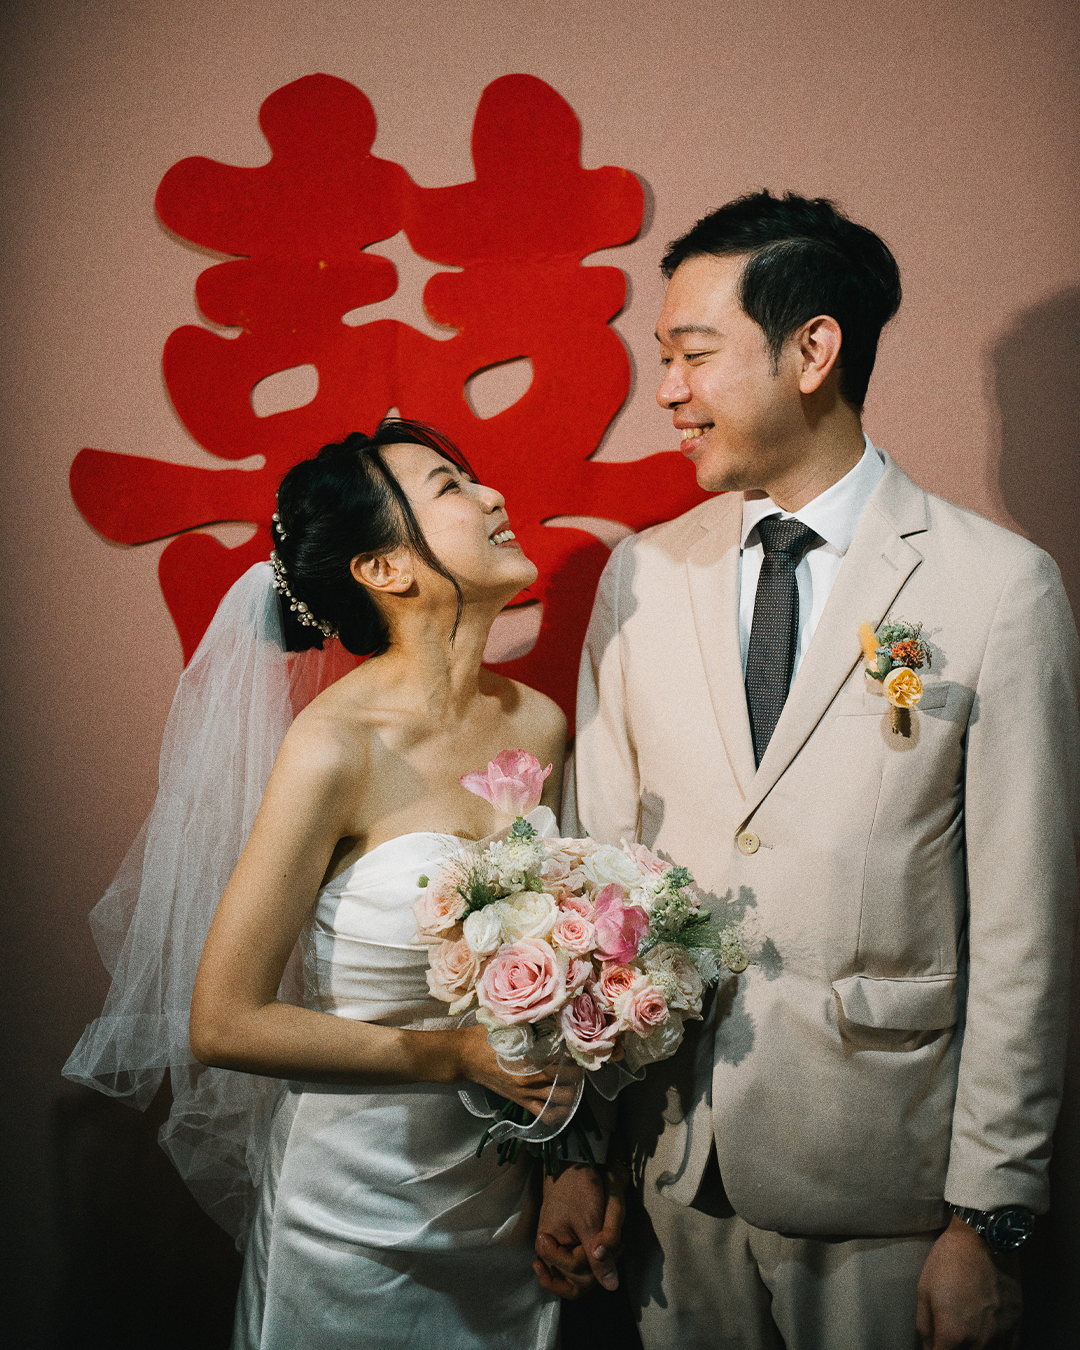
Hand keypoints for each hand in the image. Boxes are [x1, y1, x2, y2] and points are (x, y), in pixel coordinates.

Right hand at [454, 1023, 569, 1116]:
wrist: (464, 1056)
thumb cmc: (484, 1037)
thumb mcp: (507, 1025)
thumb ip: (528, 1022)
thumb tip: (548, 1014)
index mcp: (529, 1061)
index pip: (562, 1063)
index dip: (573, 1058)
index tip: (577, 1050)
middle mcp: (530, 1080)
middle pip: (565, 1084)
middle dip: (576, 1076)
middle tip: (579, 1066)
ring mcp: (525, 1093)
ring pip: (557, 1102)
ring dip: (570, 1095)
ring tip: (574, 1085)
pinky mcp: (519, 1101)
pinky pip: (543, 1115)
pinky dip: (556, 1114)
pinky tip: (563, 1106)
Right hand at [533, 1162, 626, 1298]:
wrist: (573, 1163)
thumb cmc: (578, 1188)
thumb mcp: (591, 1223)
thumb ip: (600, 1257)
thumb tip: (611, 1287)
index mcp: (547, 1247)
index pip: (576, 1275)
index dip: (594, 1260)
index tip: (602, 1237)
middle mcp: (549, 1253)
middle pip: (577, 1281)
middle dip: (599, 1264)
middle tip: (614, 1241)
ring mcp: (557, 1250)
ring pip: (580, 1276)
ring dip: (600, 1263)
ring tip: (611, 1240)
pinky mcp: (565, 1245)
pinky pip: (580, 1265)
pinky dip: (596, 1258)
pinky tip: (604, 1244)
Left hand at [916, 1216, 1022, 1347]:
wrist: (982, 1239)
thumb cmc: (948, 1262)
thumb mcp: (924, 1292)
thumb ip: (925, 1328)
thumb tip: (927, 1348)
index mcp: (953, 1334)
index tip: (933, 1345)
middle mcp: (980, 1342)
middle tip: (948, 1338)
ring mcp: (1002, 1336)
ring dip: (973, 1349)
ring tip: (965, 1335)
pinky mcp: (1017, 1326)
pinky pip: (1007, 1349)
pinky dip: (996, 1347)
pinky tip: (986, 1338)